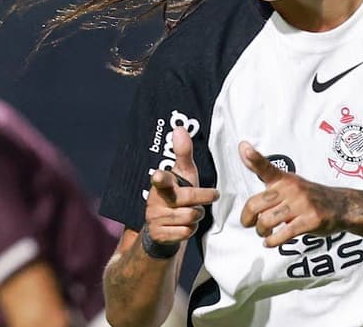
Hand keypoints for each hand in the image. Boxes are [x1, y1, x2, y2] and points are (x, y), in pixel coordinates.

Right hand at [145, 127, 218, 244]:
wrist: (161, 229)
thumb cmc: (177, 195)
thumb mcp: (183, 174)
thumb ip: (183, 153)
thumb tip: (179, 128)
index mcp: (161, 182)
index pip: (162, 179)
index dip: (161, 178)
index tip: (158, 176)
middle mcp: (155, 199)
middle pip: (190, 200)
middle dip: (202, 200)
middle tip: (208, 197)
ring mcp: (154, 217)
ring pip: (190, 218)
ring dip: (196, 217)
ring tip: (189, 214)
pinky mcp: (158, 234)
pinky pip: (185, 232)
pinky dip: (189, 230)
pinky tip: (182, 227)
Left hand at [239, 141, 344, 246]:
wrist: (341, 206)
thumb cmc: (309, 196)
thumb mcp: (288, 182)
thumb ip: (265, 173)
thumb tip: (243, 150)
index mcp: (284, 179)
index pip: (266, 167)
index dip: (254, 157)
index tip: (244, 147)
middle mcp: (291, 189)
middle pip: (256, 204)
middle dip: (247, 219)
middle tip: (250, 223)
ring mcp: (301, 204)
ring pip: (267, 221)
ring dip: (261, 231)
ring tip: (265, 233)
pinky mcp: (310, 220)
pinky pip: (284, 233)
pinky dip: (273, 241)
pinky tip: (270, 242)